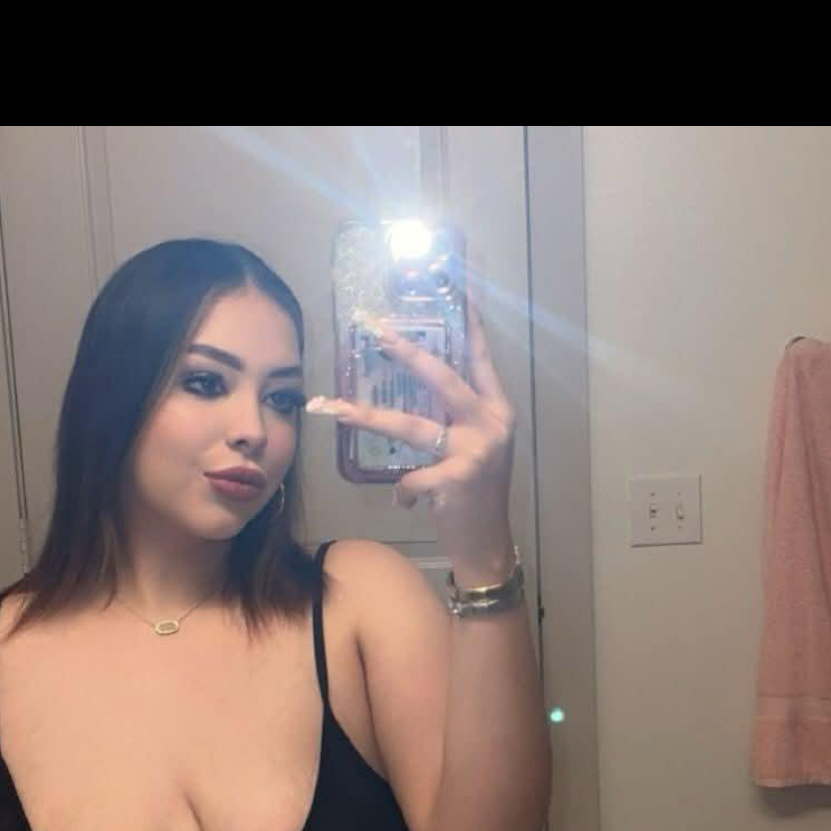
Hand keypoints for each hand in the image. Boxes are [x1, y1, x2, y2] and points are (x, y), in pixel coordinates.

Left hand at [305, 281, 517, 577]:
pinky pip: (411, 476)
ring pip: (410, 425)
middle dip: (404, 351)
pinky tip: (407, 500)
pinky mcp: (457, 479)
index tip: (458, 287)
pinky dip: (403, 489)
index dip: (470, 323)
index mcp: (497, 409)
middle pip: (440, 378)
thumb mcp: (476, 447)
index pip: (480, 358)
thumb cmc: (475, 493)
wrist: (488, 544)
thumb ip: (456, 417)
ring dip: (367, 416)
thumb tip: (416, 382)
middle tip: (372, 329)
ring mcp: (476, 451)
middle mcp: (491, 423)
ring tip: (334, 408)